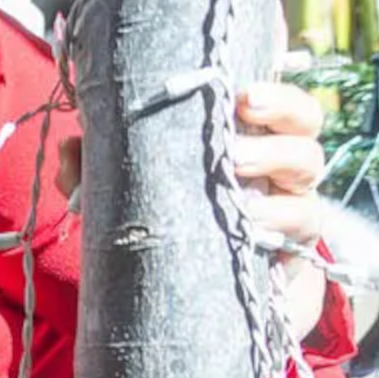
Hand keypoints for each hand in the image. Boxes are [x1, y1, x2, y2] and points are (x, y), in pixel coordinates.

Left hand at [55, 81, 331, 333]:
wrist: (207, 293)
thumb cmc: (171, 222)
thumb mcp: (129, 194)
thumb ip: (94, 171)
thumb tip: (71, 144)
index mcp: (245, 132)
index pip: (272, 93)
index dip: (270, 85)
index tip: (238, 89)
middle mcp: (278, 156)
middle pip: (305, 118)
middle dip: (280, 108)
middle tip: (241, 112)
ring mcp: (294, 194)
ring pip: (307, 161)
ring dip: (275, 158)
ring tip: (233, 166)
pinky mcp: (298, 239)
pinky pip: (304, 219)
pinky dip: (279, 217)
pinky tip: (249, 221)